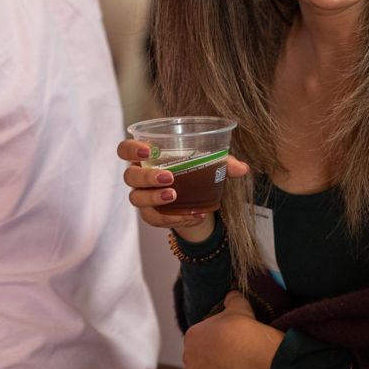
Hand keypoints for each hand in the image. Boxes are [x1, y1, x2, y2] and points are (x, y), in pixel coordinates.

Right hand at [118, 139, 249, 241]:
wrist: (195, 199)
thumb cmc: (194, 171)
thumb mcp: (209, 163)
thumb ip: (224, 163)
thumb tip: (243, 168)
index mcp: (147, 156)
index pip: (125, 149)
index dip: (132, 149)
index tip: (149, 151)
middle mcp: (139, 176)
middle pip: (130, 176)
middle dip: (147, 177)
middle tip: (170, 178)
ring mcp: (142, 196)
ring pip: (137, 199)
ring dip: (156, 199)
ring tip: (176, 197)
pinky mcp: (151, 215)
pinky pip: (154, 219)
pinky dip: (173, 218)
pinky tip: (193, 215)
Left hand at [182, 291, 282, 368]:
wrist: (246, 350)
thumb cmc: (240, 326)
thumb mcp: (238, 304)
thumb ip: (231, 299)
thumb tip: (231, 295)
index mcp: (192, 334)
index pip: (199, 339)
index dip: (214, 342)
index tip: (226, 343)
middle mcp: (187, 355)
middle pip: (198, 358)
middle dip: (210, 359)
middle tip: (229, 358)